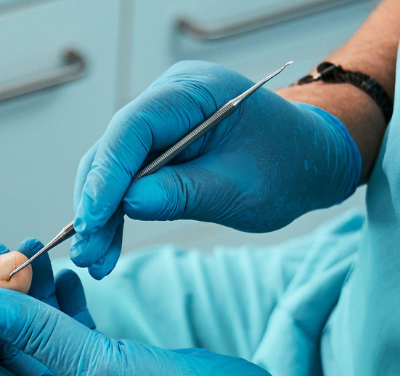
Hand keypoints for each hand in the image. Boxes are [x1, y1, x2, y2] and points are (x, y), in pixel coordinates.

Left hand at [0, 286, 297, 375]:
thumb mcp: (95, 365)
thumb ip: (37, 330)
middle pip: (8, 352)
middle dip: (2, 302)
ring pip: (41, 338)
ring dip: (35, 296)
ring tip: (33, 249)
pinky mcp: (111, 371)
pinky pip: (73, 335)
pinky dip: (66, 305)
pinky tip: (66, 274)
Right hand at [71, 61, 361, 278]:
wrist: (310, 158)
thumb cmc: (288, 165)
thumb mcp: (241, 188)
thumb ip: (184, 193)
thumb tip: (128, 203)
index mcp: (194, 91)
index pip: (133, 127)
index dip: (108, 174)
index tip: (93, 219)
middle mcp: (168, 99)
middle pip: (114, 149)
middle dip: (97, 203)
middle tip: (88, 251)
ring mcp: (161, 123)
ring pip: (113, 168)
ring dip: (102, 216)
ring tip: (96, 260)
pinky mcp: (159, 148)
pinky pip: (128, 179)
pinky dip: (117, 214)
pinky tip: (107, 246)